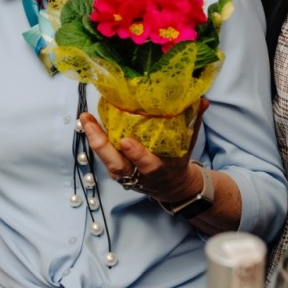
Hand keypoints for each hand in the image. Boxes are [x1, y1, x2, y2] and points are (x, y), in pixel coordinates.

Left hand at [79, 101, 208, 203]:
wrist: (171, 187)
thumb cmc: (177, 162)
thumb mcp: (188, 146)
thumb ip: (194, 122)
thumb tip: (203, 100)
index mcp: (159, 169)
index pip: (147, 165)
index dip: (137, 155)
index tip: (126, 142)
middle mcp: (138, 174)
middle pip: (116, 165)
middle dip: (101, 146)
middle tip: (90, 124)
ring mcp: (125, 173)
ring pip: (105, 160)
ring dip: (93, 139)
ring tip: (84, 118)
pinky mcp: (116, 168)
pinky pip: (103, 154)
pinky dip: (95, 138)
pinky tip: (87, 121)